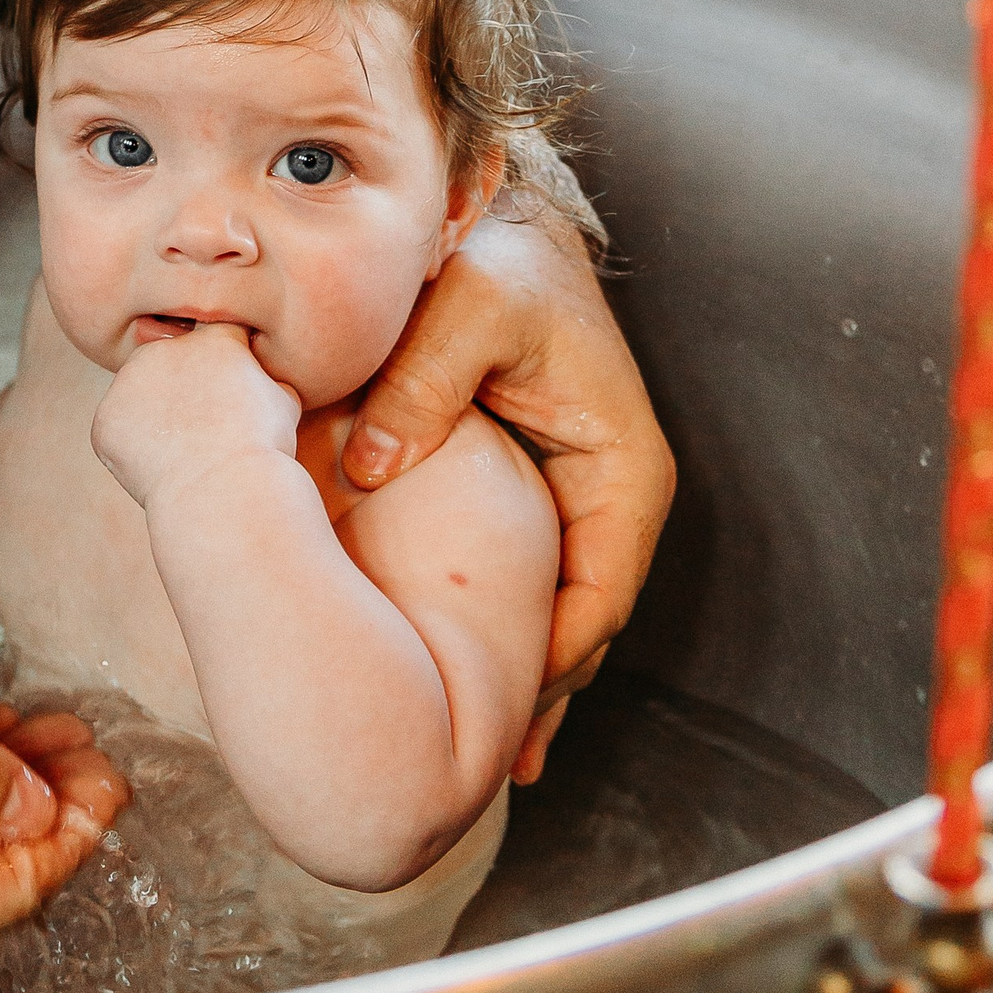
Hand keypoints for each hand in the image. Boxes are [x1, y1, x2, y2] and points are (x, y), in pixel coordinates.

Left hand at [89, 320, 300, 510]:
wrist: (224, 490)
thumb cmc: (262, 449)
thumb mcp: (285, 402)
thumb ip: (265, 378)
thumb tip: (260, 379)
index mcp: (212, 338)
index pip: (214, 336)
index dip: (223, 366)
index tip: (229, 391)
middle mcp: (164, 349)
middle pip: (169, 362)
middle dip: (181, 387)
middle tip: (201, 427)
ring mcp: (128, 383)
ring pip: (139, 395)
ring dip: (154, 416)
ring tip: (183, 451)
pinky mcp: (106, 419)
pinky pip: (118, 431)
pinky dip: (132, 449)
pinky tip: (158, 467)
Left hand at [342, 204, 674, 779]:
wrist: (496, 221)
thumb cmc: (498, 259)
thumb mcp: (470, 309)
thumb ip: (425, 385)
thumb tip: (372, 468)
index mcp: (621, 469)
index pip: (596, 597)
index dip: (550, 665)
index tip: (497, 723)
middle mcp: (606, 496)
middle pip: (578, 624)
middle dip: (536, 695)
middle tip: (479, 772)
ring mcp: (570, 500)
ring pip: (548, 609)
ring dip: (516, 673)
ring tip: (472, 758)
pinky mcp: (527, 494)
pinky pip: (517, 576)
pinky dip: (491, 624)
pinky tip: (448, 672)